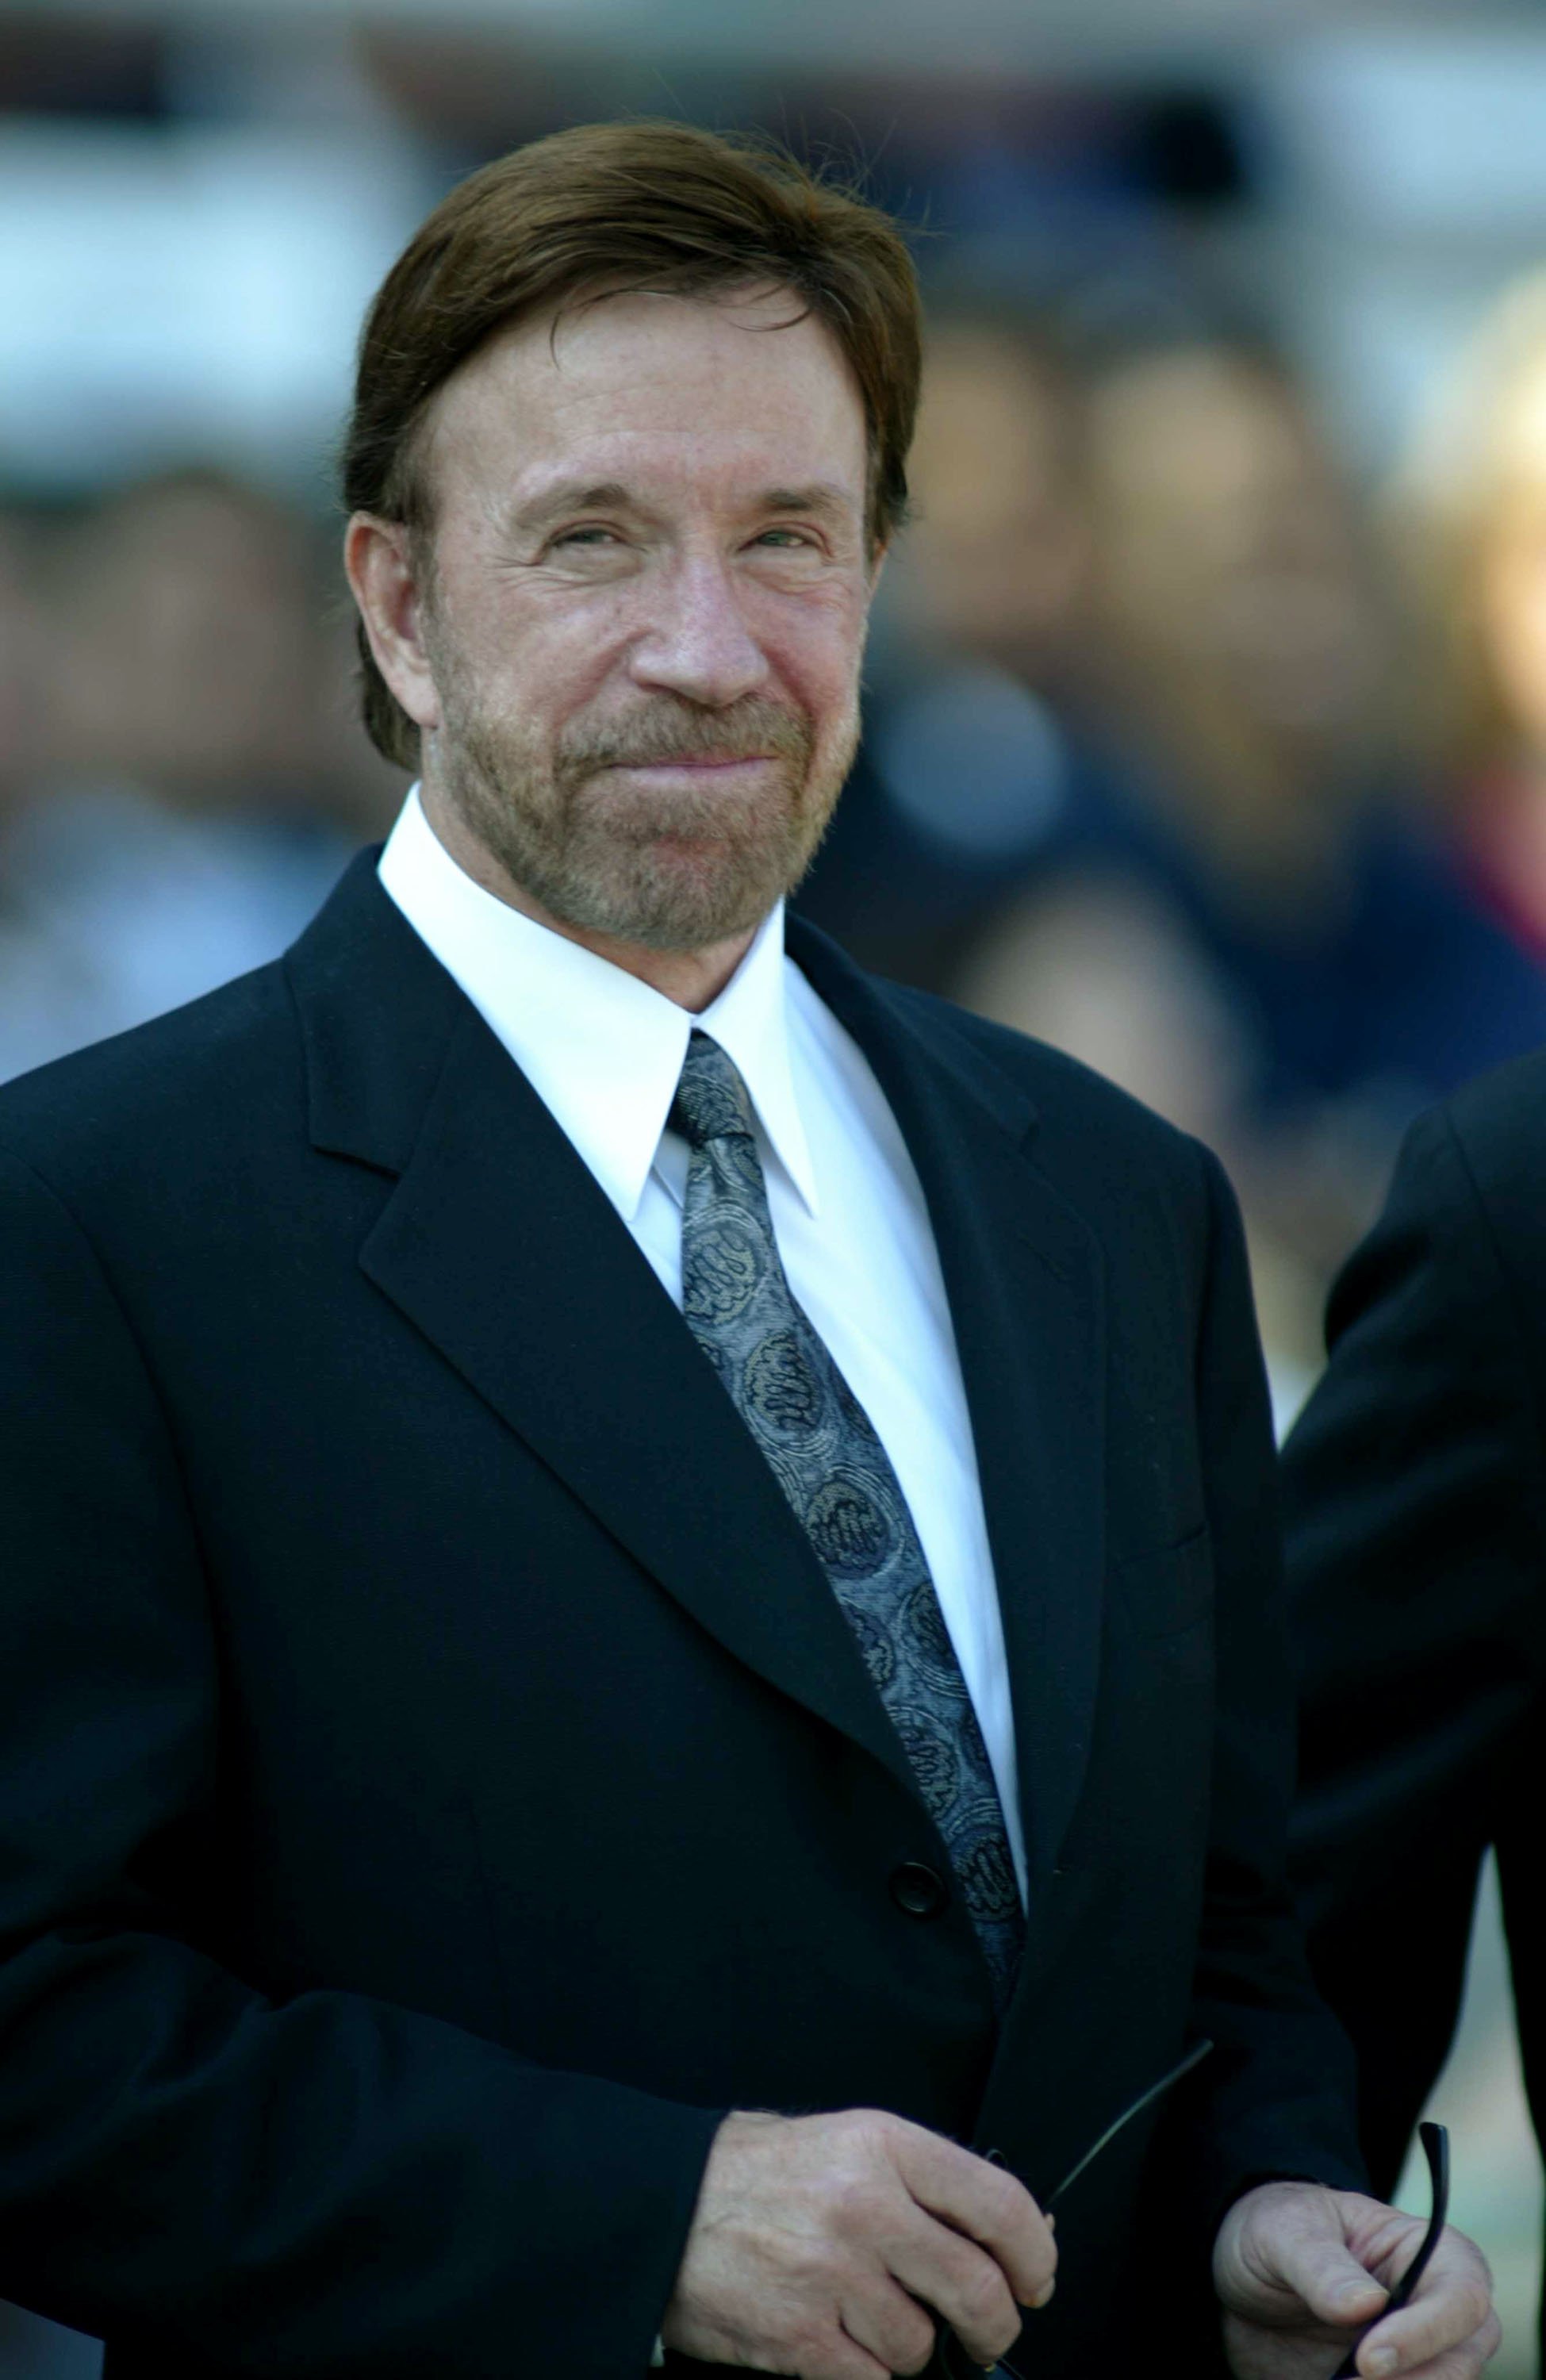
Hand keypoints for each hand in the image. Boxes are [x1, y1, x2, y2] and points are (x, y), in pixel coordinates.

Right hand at [660, 2106, 1056, 2377]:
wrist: (658, 2207)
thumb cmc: (753, 2172)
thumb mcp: (841, 2142)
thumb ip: (922, 2182)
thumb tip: (1018, 2231)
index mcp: (882, 2144)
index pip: (999, 2204)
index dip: (1034, 2254)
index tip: (1035, 2281)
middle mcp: (866, 2205)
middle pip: (977, 2289)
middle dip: (992, 2327)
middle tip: (983, 2333)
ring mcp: (832, 2275)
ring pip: (921, 2344)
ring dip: (909, 2346)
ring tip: (870, 2319)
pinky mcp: (800, 2337)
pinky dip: (866, 2374)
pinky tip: (840, 2344)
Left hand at [1214, 2181, 1498, 2379]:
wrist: (1248, 2281)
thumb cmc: (1281, 2234)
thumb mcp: (1285, 2231)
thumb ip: (1321, 2265)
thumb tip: (1366, 2304)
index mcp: (1429, 2252)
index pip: (1462, 2296)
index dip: (1426, 2332)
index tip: (1370, 2358)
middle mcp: (1436, 2311)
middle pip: (1463, 2361)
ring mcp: (1420, 2357)